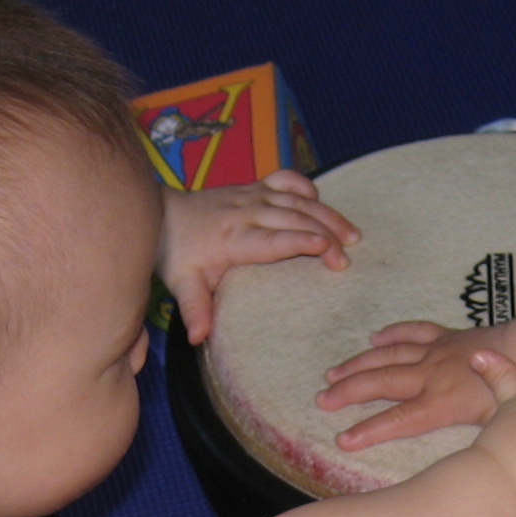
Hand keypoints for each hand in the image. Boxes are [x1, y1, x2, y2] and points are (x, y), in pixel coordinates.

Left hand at [158, 172, 358, 343]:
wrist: (162, 215)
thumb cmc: (177, 254)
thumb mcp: (182, 284)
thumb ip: (194, 309)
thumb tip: (198, 337)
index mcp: (234, 238)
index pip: (273, 239)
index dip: (301, 241)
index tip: (327, 250)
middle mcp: (247, 212)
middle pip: (294, 218)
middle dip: (325, 234)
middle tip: (348, 257)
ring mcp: (252, 196)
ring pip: (297, 200)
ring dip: (327, 215)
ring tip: (353, 235)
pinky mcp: (254, 187)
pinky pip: (286, 179)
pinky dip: (307, 188)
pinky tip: (322, 203)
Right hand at [319, 318, 515, 449]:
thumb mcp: (497, 427)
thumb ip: (474, 448)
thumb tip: (460, 473)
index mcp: (442, 402)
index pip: (398, 420)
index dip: (369, 430)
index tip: (343, 439)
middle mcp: (432, 375)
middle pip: (382, 383)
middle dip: (349, 392)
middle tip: (323, 401)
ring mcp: (437, 352)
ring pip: (389, 356)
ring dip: (359, 364)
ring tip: (333, 374)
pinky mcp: (447, 337)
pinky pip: (414, 332)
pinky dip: (393, 334)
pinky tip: (375, 338)